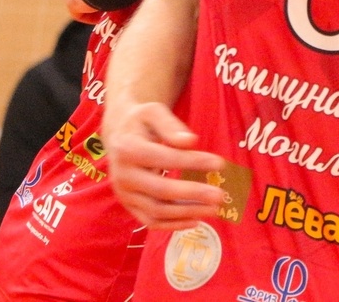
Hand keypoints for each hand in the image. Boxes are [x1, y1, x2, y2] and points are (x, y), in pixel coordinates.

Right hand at [104, 102, 224, 229]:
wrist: (118, 134)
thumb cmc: (141, 121)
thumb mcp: (153, 112)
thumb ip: (171, 126)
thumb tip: (191, 141)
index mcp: (128, 149)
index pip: (165, 158)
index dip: (192, 162)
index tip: (219, 164)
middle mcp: (123, 176)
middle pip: (160, 190)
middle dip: (192, 194)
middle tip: (220, 195)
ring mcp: (124, 194)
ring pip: (156, 211)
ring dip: (186, 213)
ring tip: (214, 210)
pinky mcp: (129, 206)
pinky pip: (150, 221)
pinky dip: (173, 225)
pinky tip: (196, 220)